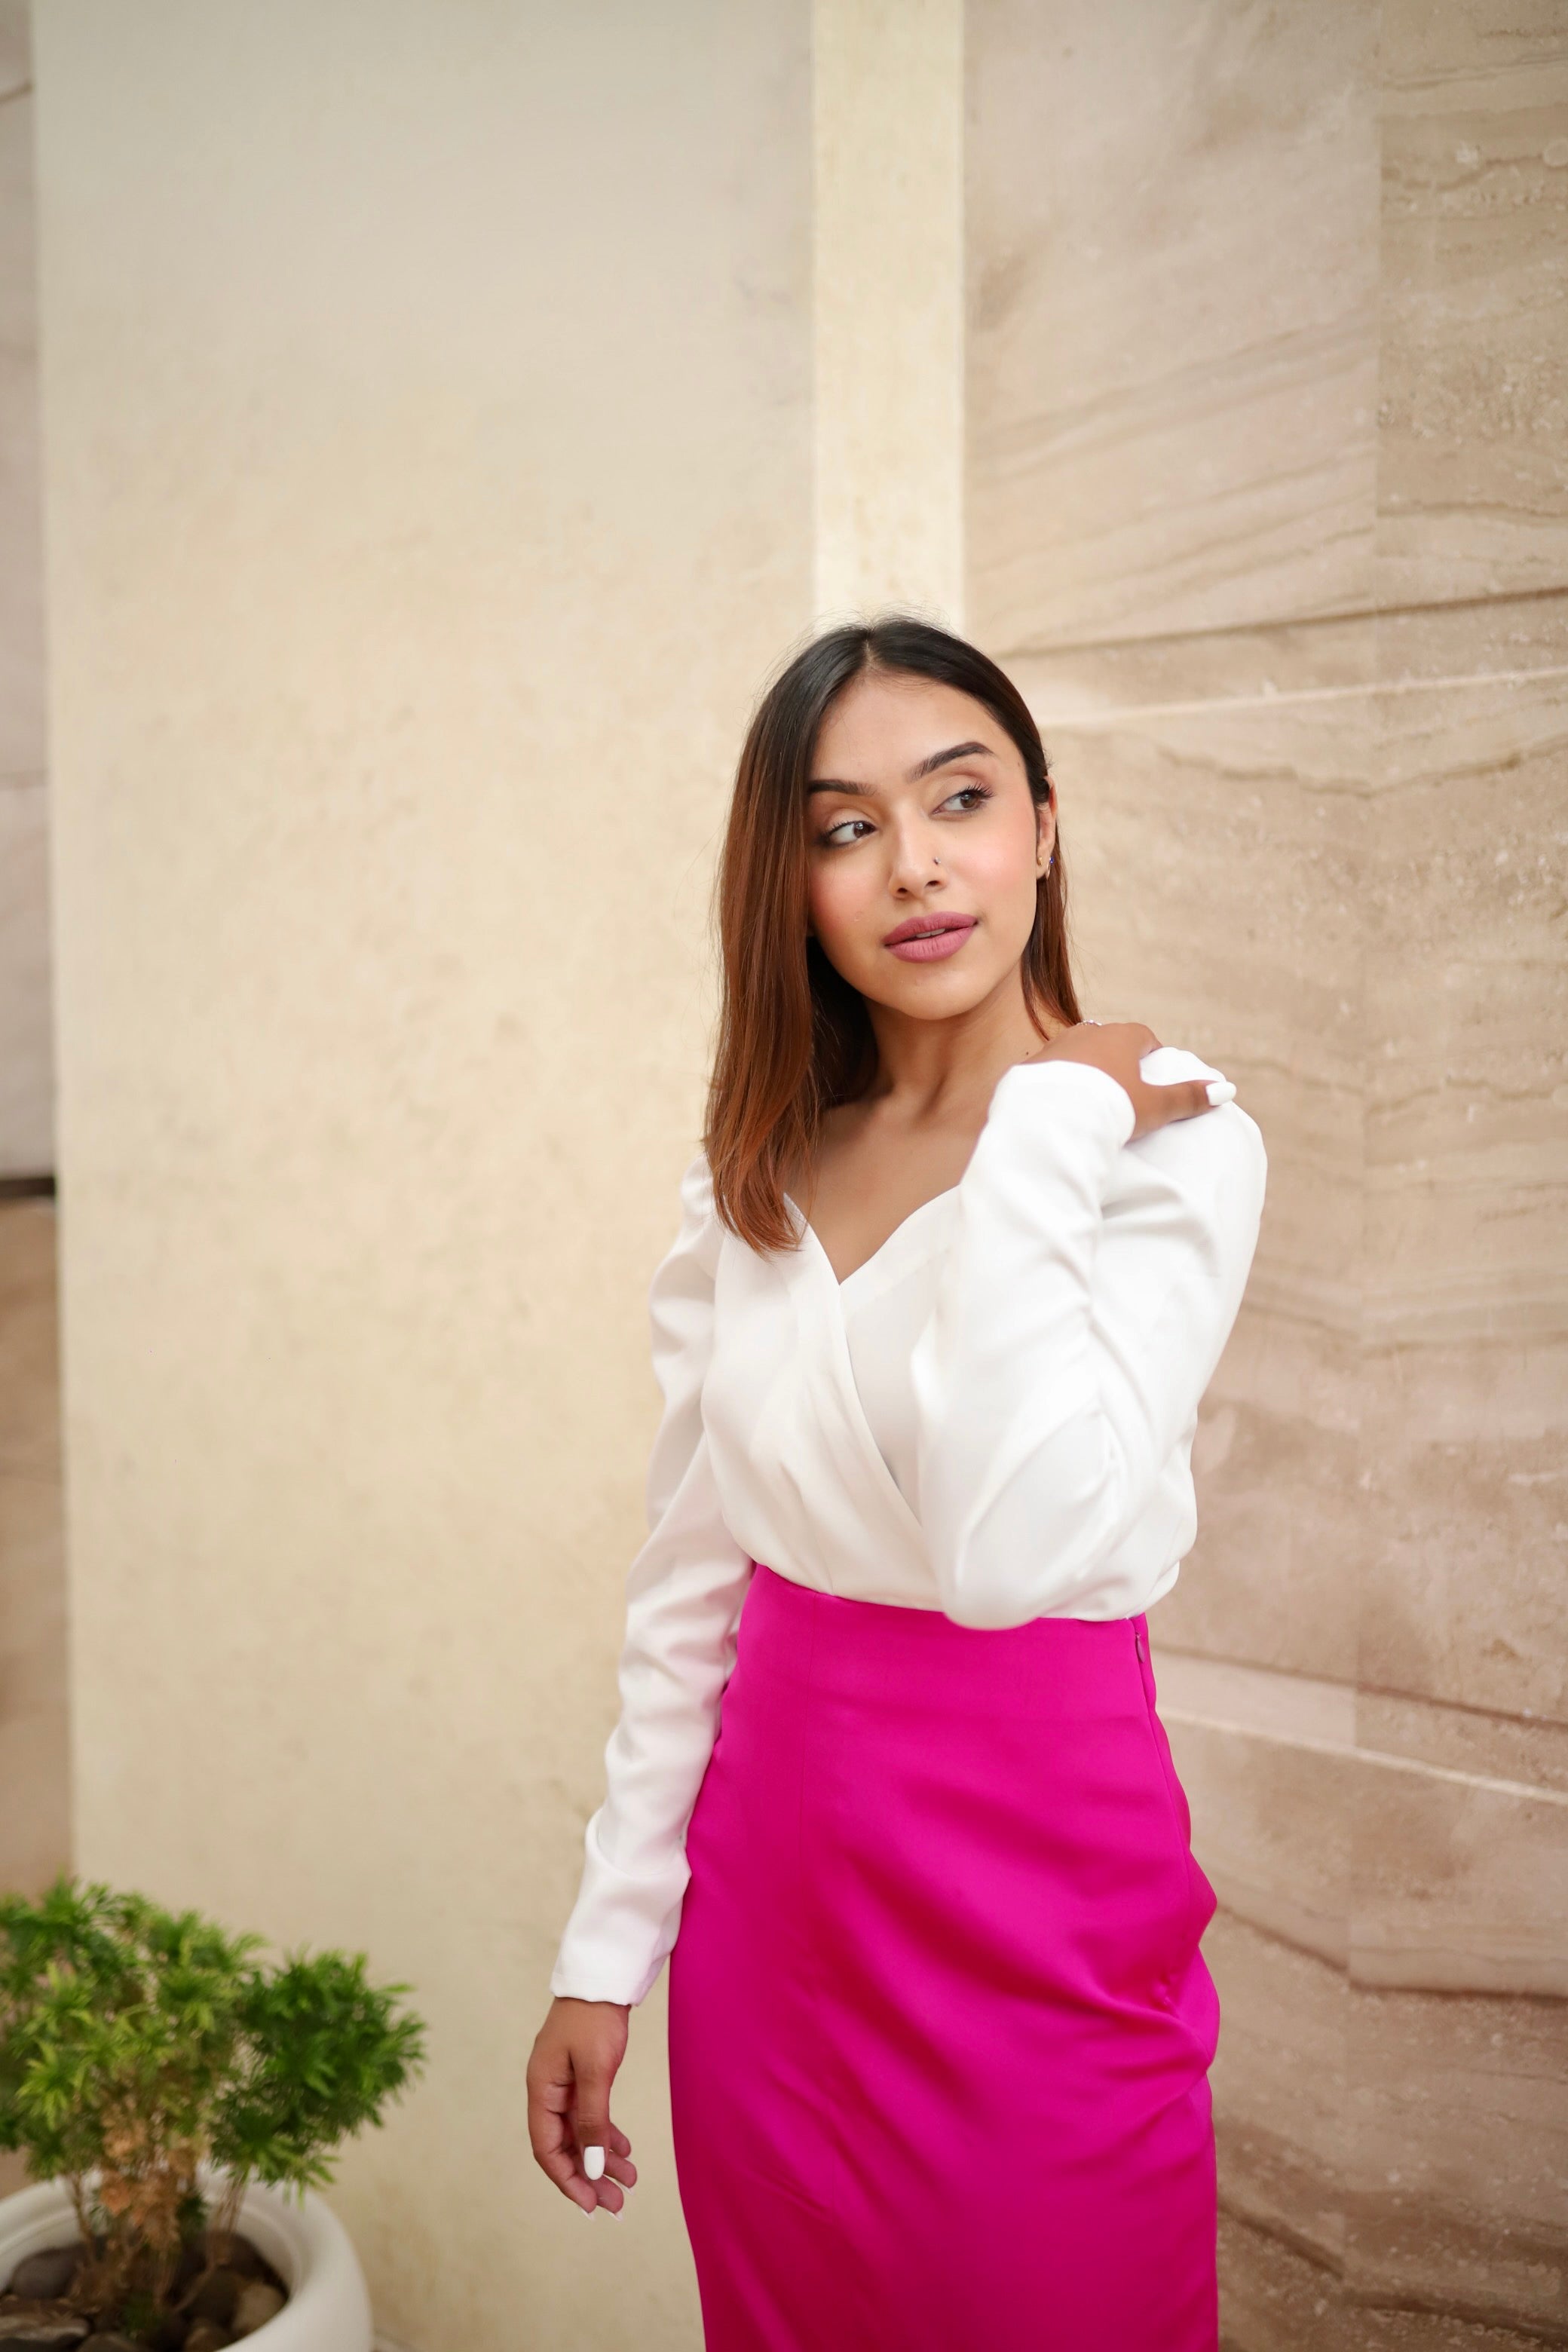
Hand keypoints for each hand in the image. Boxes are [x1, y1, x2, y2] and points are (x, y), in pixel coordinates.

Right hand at [527, 1996, 636, 2215]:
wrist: (603, 1976)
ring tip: (629, 2183)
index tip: (591, 2205)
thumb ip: (592, 2120)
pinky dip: (606, 2134)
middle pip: (565, 2146)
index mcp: (541, 2090)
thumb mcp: (595, 2071)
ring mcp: (564, 2083)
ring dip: (602, 2159)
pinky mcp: (581, 2075)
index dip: (567, 2180)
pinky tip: (624, 2151)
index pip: (547, 2148)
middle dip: (589, 2177)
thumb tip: (591, 2168)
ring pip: (581, 2133)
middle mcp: (548, 2091)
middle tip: (617, 2205)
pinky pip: (590, 2115)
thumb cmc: (595, 2019)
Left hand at [1033, 1020, 1234, 1143]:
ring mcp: (1053, 1049)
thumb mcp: (1153, 1106)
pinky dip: (1054, 1083)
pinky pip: (1046, 1073)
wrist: (1049, 1120)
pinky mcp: (1027, 1069)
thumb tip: (1227, 1090)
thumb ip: (1187, 1098)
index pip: (1141, 1036)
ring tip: (1089, 1096)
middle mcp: (1084, 1034)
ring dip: (1082, 1068)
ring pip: (1073, 1053)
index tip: (1154, 1069)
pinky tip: (1056, 1104)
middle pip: (1106, 1040)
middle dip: (1115, 1058)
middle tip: (1122, 1086)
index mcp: (1119, 1038)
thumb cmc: (1108, 1108)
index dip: (1150, 1052)